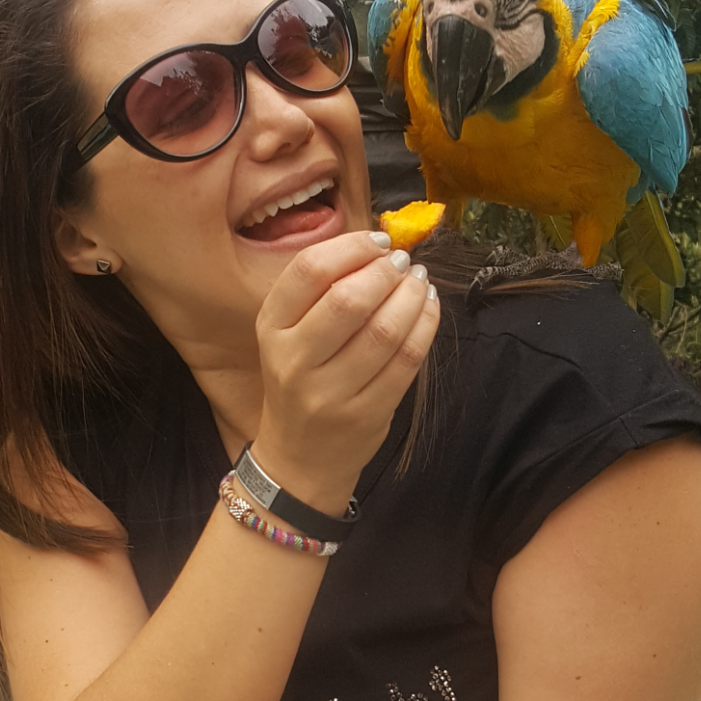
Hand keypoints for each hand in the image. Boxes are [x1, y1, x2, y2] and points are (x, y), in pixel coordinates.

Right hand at [250, 229, 440, 512]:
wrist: (299, 458)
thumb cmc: (300, 382)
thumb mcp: (289, 335)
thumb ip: (322, 292)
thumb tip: (381, 246)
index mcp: (271, 330)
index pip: (309, 271)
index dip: (351, 247)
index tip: (378, 241)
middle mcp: (295, 361)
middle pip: (348, 299)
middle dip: (385, 271)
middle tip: (403, 263)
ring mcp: (331, 393)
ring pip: (384, 330)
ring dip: (412, 296)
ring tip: (419, 282)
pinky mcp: (367, 414)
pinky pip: (406, 361)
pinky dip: (425, 325)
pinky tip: (428, 307)